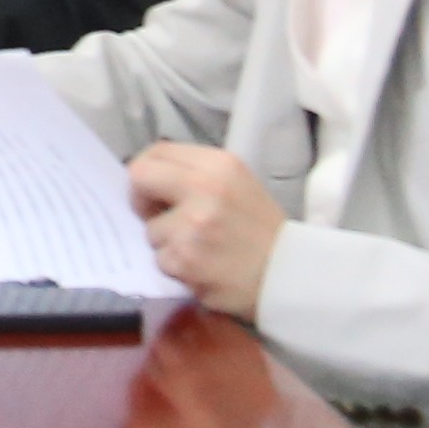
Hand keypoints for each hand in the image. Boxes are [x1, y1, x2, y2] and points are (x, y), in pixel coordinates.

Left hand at [127, 143, 287, 318]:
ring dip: (167, 243)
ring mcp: (192, 225)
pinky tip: (203, 268)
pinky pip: (161, 260)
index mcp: (217, 164)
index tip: (153, 189)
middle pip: (139, 178)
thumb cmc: (259, 229)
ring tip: (199, 249)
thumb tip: (148, 177)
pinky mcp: (185, 259)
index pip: (156, 152)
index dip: (147, 172)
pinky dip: (177, 267)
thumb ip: (195, 174)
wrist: (289, 274)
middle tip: (158, 215)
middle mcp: (203, 188)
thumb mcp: (236, 183)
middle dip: (141, 199)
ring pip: (150, 230)